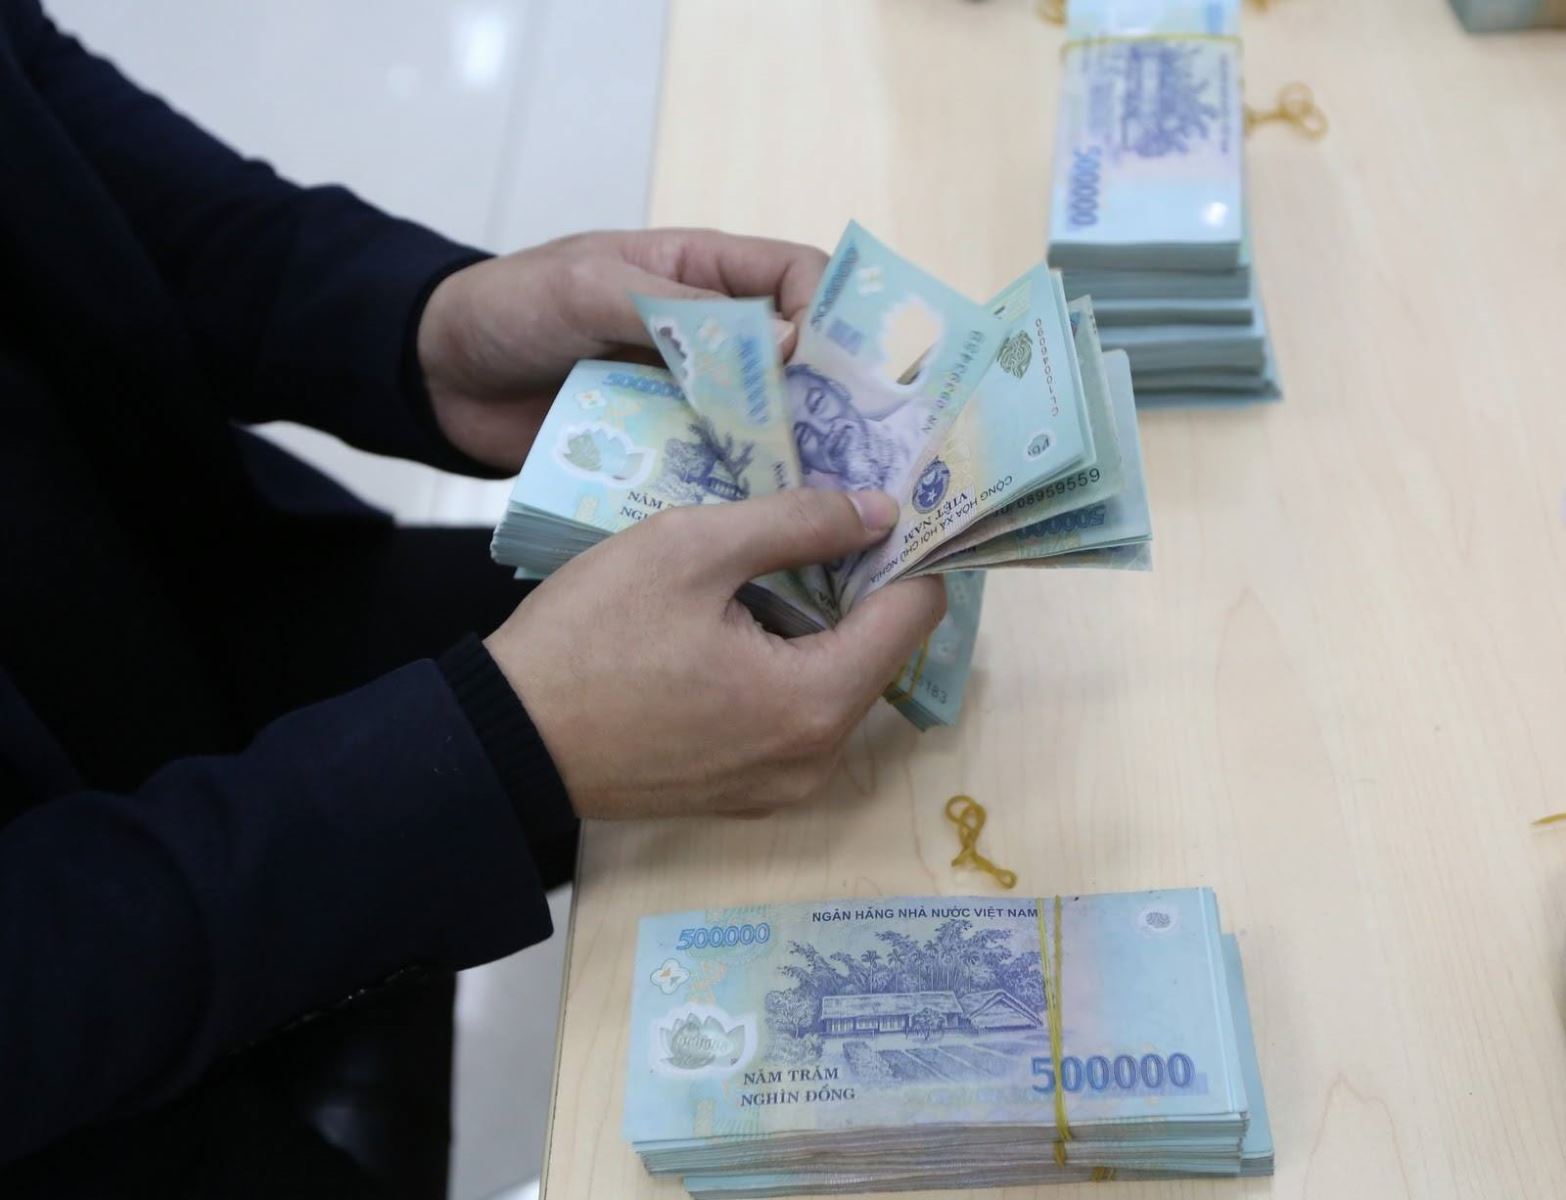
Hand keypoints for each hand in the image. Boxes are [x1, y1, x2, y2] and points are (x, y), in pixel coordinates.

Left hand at [417, 229, 827, 470]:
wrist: (436, 380)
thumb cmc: (509, 309)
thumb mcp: (591, 290)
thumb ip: (685, 311)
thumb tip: (788, 340)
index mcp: (701, 272)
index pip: (798, 277)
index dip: (828, 315)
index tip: (829, 368)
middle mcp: (709, 334)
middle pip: (797, 358)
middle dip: (826, 397)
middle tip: (844, 448)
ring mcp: (687, 394)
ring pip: (765, 420)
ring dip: (790, 451)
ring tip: (815, 494)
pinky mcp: (662, 447)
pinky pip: (715, 465)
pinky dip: (740, 488)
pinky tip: (760, 518)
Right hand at [484, 490, 946, 818]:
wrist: (503, 739)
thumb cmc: (592, 637)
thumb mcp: (691, 550)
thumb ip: (798, 523)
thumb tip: (881, 512)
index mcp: (815, 703)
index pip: (915, 613)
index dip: (906, 547)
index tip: (879, 501)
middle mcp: (816, 759)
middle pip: (879, 650)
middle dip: (858, 582)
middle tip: (811, 521)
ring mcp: (779, 786)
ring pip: (836, 684)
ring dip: (818, 624)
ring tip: (763, 568)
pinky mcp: (742, 793)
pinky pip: (793, 717)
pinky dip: (785, 667)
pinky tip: (735, 626)